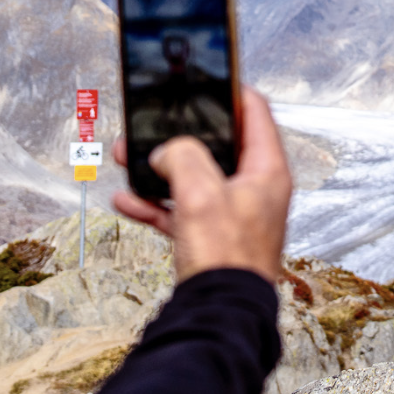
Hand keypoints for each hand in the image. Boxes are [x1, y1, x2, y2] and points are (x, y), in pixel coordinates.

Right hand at [111, 89, 291, 283]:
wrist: (220, 316)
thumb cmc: (226, 258)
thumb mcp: (201, 193)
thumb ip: (183, 157)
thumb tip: (168, 152)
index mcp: (267, 171)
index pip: (255, 112)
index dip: (230, 90)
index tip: (206, 77)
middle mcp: (255, 190)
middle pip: (217, 146)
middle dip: (178, 135)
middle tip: (152, 123)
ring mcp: (233, 215)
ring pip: (193, 178)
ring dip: (159, 169)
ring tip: (126, 158)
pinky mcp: (212, 238)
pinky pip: (180, 211)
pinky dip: (155, 204)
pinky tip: (126, 201)